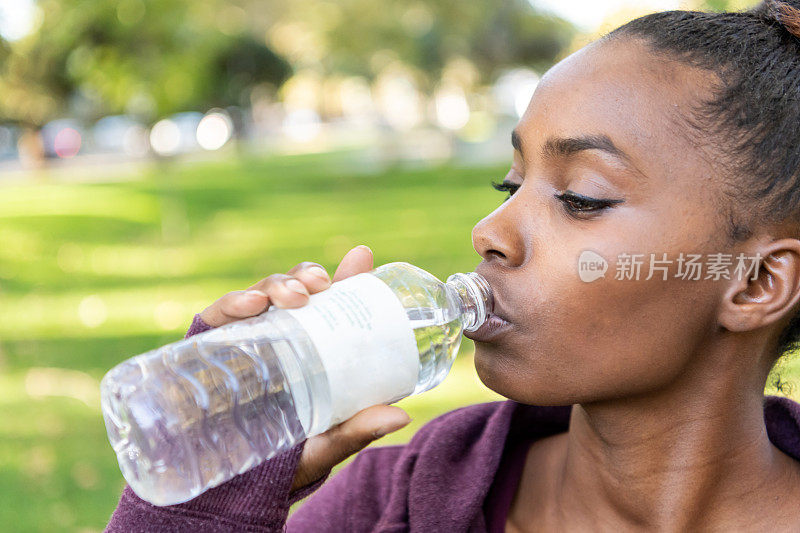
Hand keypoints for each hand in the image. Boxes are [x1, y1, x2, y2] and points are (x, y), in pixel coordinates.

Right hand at [198, 245, 411, 491]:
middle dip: (307, 276)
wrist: (228, 492)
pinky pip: (217, 317)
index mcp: (308, 351)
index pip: (328, 305)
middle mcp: (276, 339)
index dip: (344, 276)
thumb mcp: (324, 445)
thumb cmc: (284, 464)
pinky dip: (232, 303)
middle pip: (293, 292)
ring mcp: (241, 341)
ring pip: (259, 296)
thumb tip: (400, 416)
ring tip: (293, 297)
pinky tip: (251, 306)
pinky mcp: (206, 349)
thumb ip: (356, 430)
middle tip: (321, 285)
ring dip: (276, 285)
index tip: (360, 258)